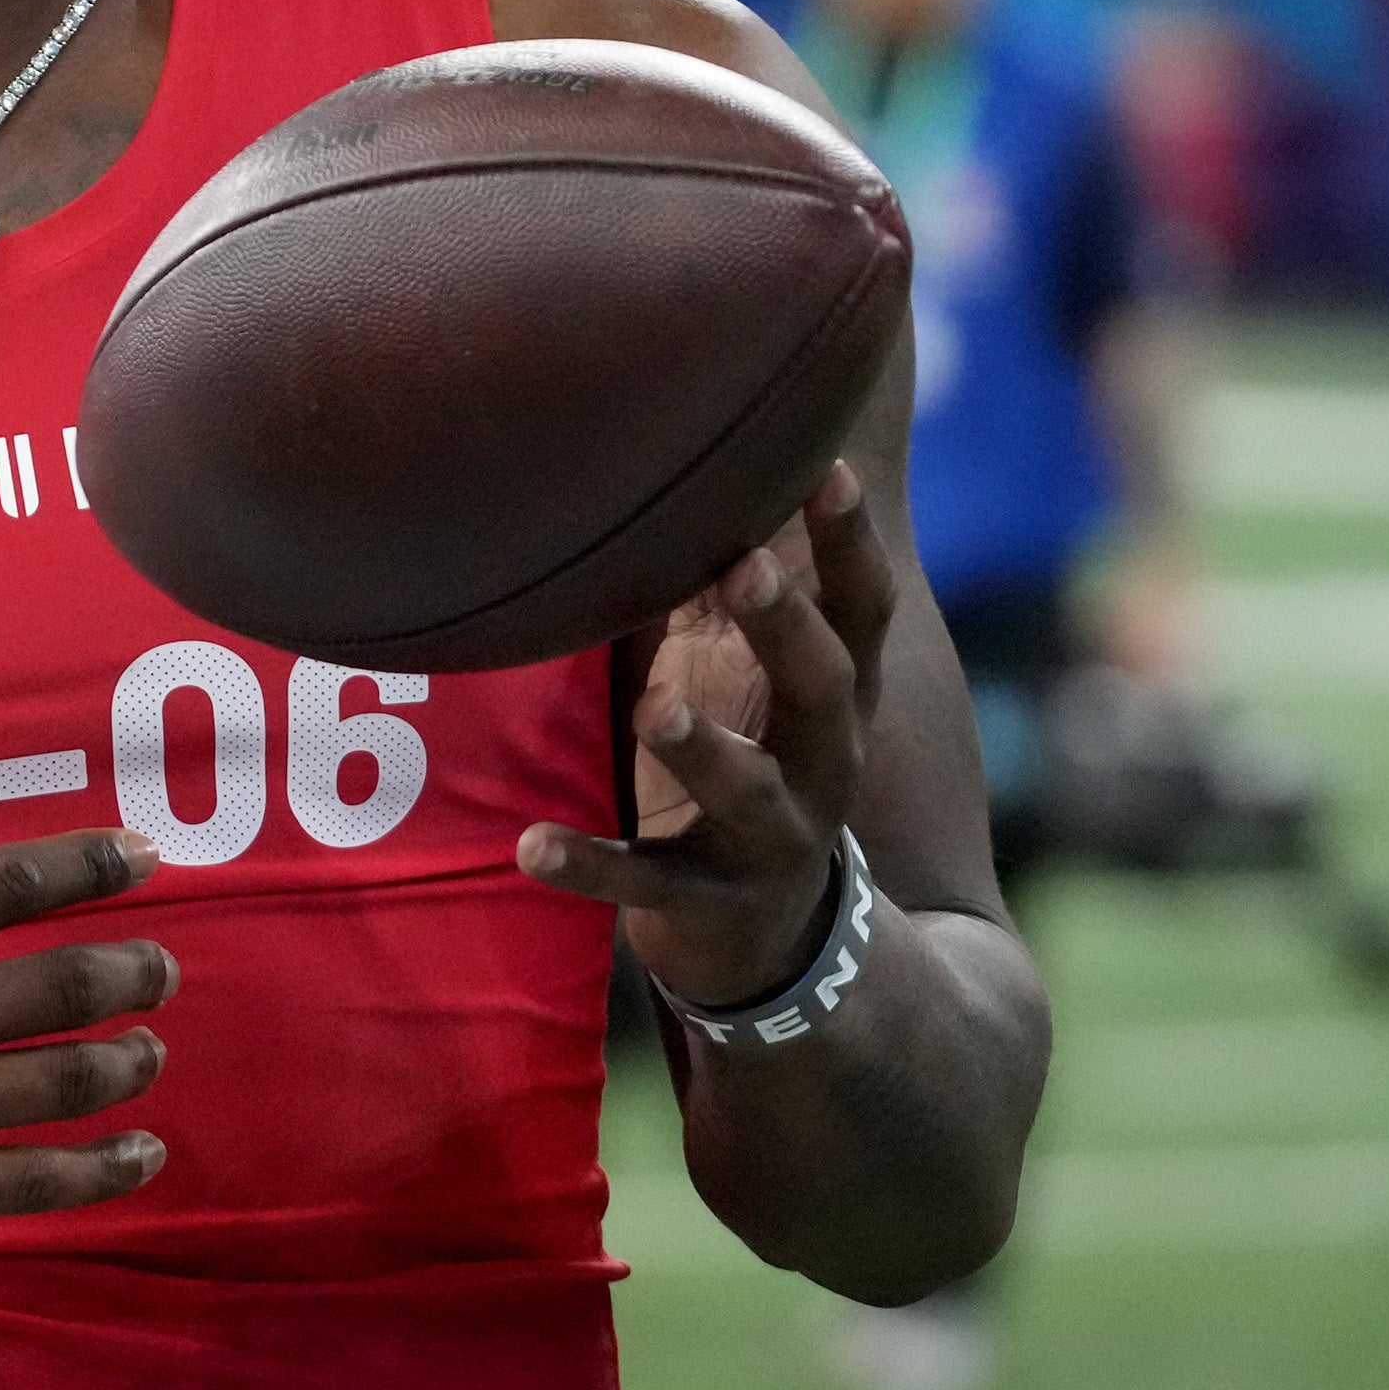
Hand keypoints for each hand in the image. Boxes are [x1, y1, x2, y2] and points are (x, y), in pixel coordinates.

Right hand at [0, 685, 177, 1272]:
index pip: (4, 884)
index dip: (91, 865)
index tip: (148, 857)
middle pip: (54, 987)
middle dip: (130, 974)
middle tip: (160, 968)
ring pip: (58, 1083)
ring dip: (126, 1063)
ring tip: (149, 1049)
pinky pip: (31, 1182)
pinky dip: (102, 1170)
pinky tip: (143, 1153)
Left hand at [518, 462, 894, 1007]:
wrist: (766, 934)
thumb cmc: (741, 755)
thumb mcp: (740, 672)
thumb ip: (720, 584)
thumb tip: (683, 456)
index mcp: (832, 694)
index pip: (859, 608)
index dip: (846, 543)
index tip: (829, 468)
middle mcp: (823, 761)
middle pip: (824, 684)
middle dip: (787, 626)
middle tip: (745, 566)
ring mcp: (774, 838)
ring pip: (749, 790)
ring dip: (700, 746)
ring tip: (651, 708)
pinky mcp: (709, 902)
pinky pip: (646, 883)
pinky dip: (590, 865)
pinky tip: (530, 846)